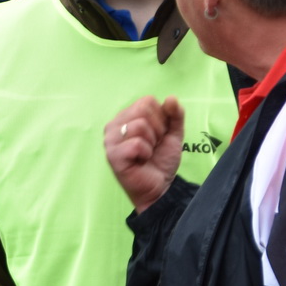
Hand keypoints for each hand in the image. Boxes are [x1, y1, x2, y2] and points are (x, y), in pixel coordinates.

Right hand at [105, 96, 185, 212]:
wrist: (160, 187)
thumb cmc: (161, 160)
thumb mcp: (173, 134)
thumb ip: (175, 115)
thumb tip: (171, 98)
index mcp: (126, 117)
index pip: (147, 101)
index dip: (160, 118)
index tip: (158, 135)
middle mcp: (114, 126)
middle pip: (142, 109)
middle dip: (157, 129)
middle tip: (153, 144)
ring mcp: (110, 141)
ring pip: (139, 125)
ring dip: (151, 142)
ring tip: (147, 153)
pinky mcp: (112, 155)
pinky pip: (136, 144)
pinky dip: (145, 153)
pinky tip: (140, 161)